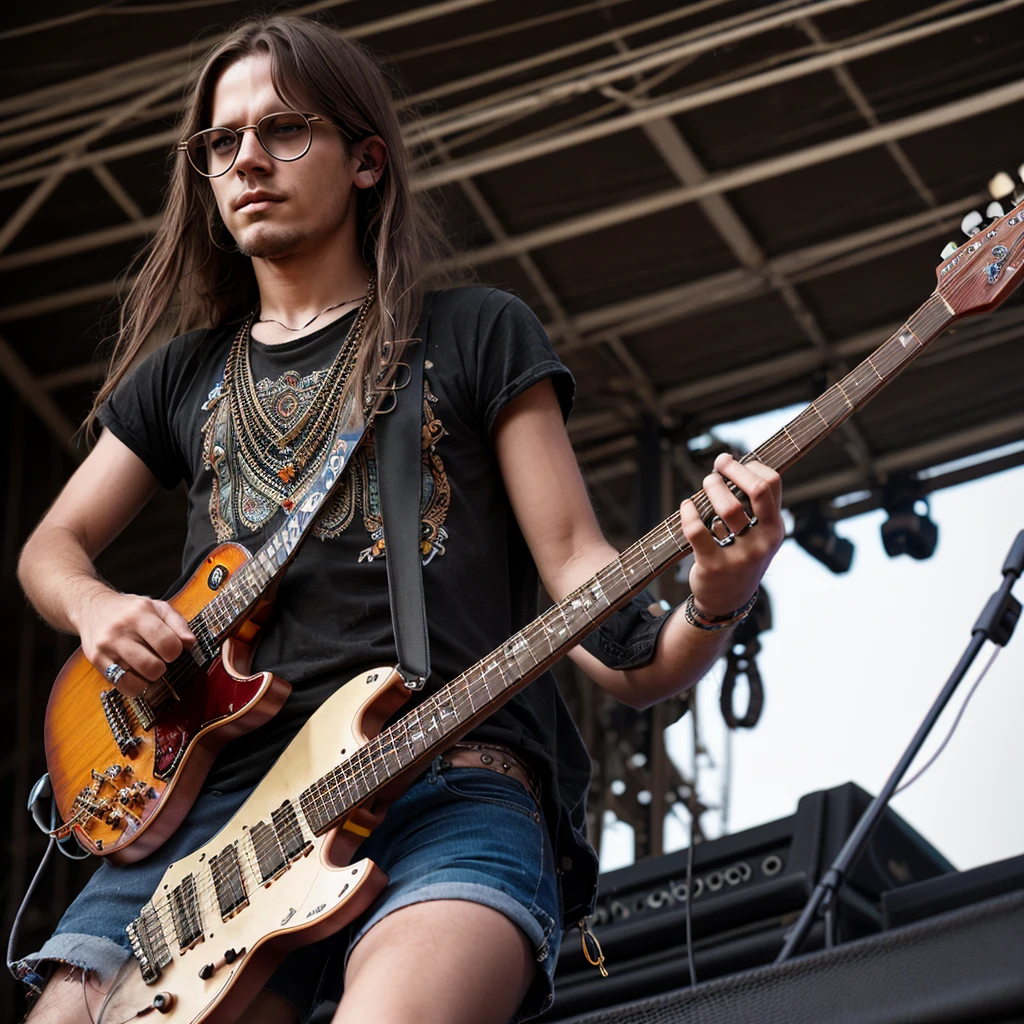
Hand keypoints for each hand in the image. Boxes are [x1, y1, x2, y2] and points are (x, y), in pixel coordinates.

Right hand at [75, 588, 195, 696]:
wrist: (93, 607)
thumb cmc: (131, 610)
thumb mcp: (158, 607)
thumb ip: (178, 624)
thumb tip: (191, 643)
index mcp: (140, 614)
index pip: (167, 643)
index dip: (176, 651)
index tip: (172, 649)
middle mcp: (120, 630)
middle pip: (153, 666)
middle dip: (163, 667)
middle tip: (159, 659)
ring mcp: (106, 647)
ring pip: (138, 680)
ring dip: (149, 677)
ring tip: (147, 665)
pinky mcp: (96, 661)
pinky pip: (122, 686)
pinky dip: (135, 685)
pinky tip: (135, 673)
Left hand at [680, 452, 784, 618]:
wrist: (727, 600)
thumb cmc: (740, 556)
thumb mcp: (758, 535)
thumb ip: (752, 505)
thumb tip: (728, 462)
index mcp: (775, 528)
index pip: (772, 483)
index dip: (750, 465)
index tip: (732, 463)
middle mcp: (763, 540)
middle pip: (756, 490)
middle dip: (733, 471)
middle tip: (717, 468)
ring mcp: (740, 554)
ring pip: (728, 508)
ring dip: (711, 488)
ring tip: (704, 486)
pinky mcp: (714, 565)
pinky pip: (698, 531)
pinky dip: (688, 513)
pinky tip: (686, 506)